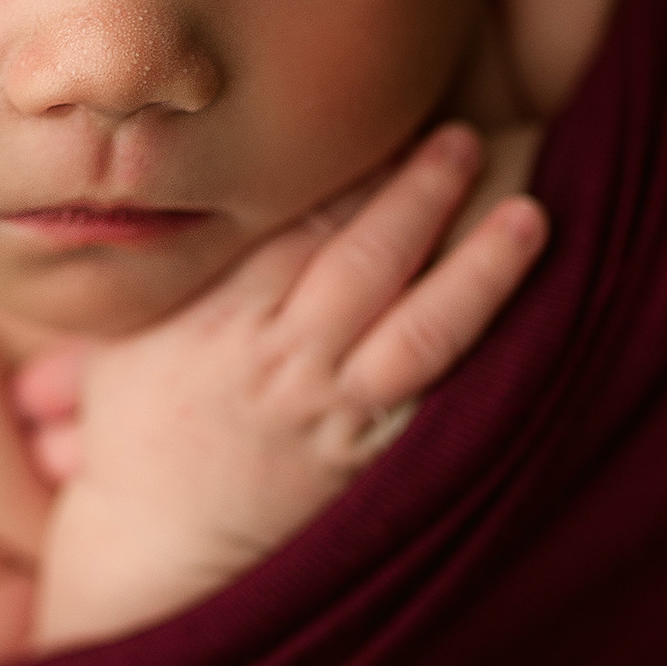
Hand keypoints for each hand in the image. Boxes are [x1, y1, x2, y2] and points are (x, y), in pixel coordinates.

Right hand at [19, 124, 547, 647]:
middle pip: (365, 259)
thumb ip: (181, 256)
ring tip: (528, 217)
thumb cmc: (140, 422)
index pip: (300, 220)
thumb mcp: (130, 328)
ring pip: (420, 334)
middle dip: (422, 193)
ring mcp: (334, 416)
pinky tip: (535, 315)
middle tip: (467, 137)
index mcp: (218, 315)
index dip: (358, 164)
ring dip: (478, 271)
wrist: (155, 552)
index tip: (396, 113)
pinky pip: (438, 406)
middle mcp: (283, 360)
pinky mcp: (371, 463)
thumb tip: (217, 166)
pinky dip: (485, 359)